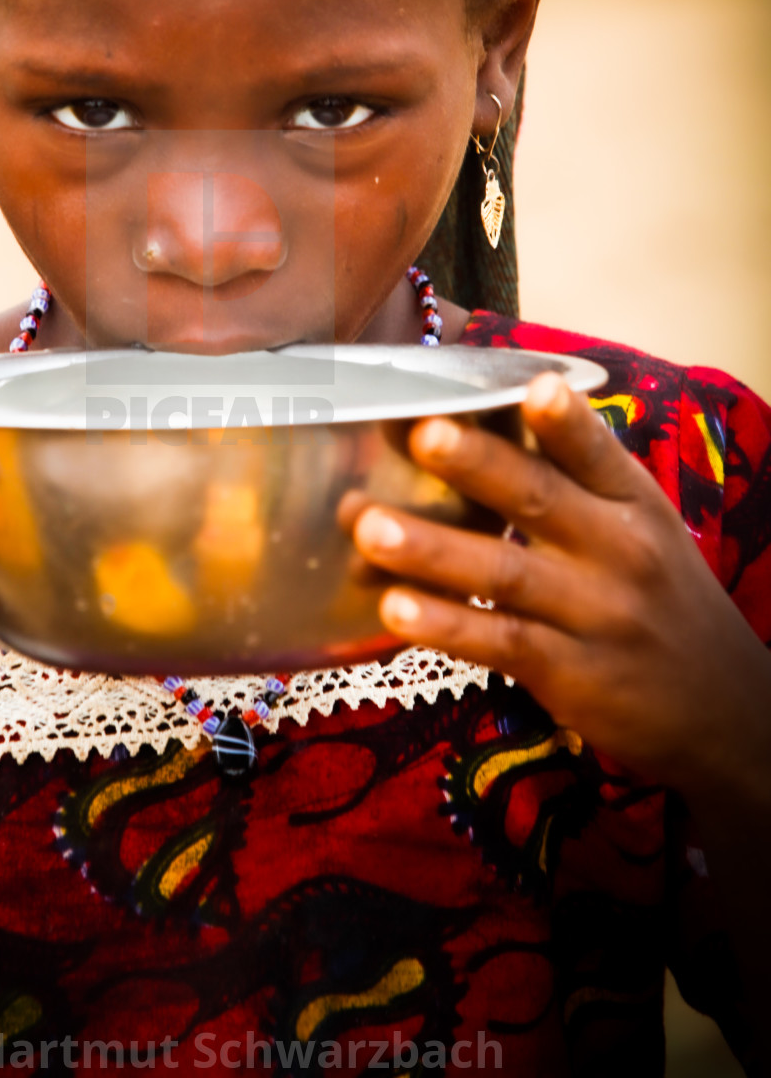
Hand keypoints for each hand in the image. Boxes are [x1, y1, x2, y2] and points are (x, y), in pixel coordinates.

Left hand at [345, 373, 770, 797]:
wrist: (726, 709)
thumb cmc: (658, 597)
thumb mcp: (640, 526)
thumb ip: (576, 477)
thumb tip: (492, 413)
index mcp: (632, 501)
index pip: (597, 452)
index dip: (565, 420)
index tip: (533, 386)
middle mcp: (618, 551)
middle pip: (539, 500)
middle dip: (477, 465)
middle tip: (420, 435)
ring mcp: (596, 615)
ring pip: (505, 573)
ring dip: (432, 549)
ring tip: (368, 526)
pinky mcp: (573, 674)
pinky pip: (500, 643)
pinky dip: (446, 626)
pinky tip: (395, 608)